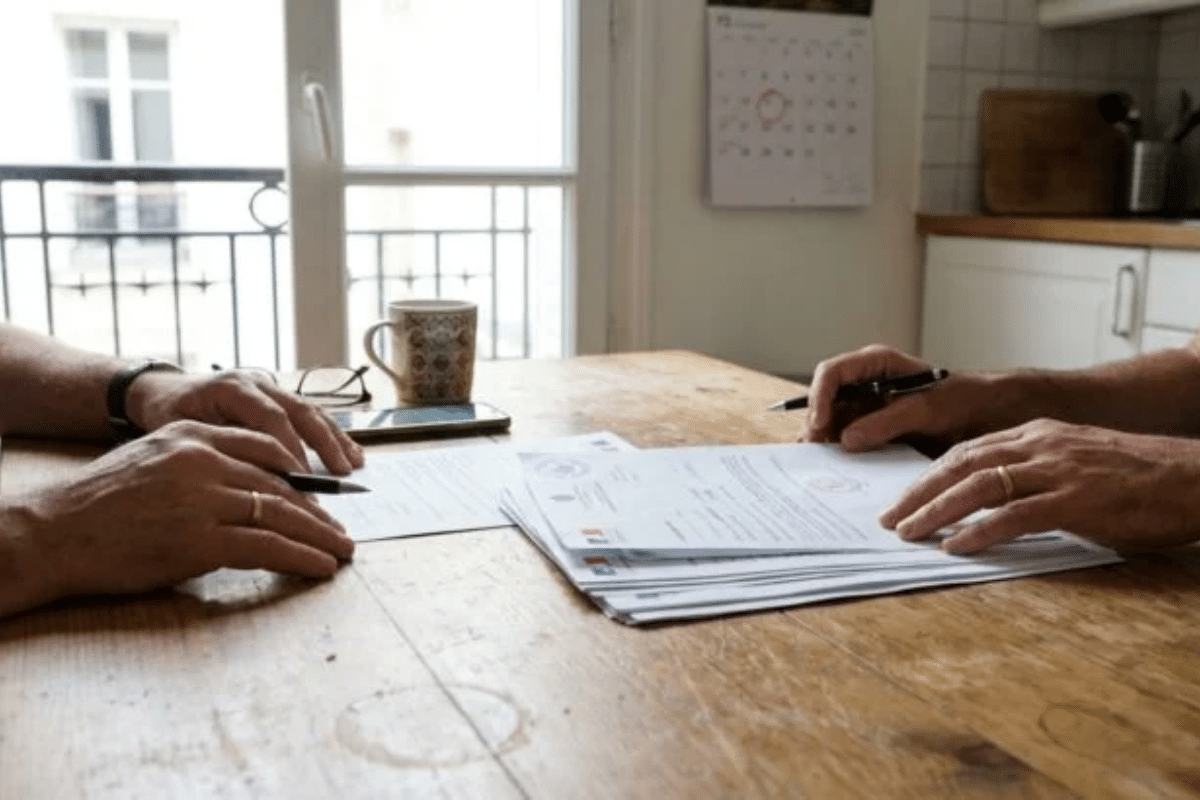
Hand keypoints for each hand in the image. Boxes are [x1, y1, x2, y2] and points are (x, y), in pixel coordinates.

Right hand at [2, 420, 353, 613]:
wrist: (53, 532)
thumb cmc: (101, 503)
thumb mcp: (154, 460)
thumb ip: (201, 465)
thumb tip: (252, 489)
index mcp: (193, 435)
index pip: (266, 448)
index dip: (303, 475)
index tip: (326, 492)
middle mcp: (203, 460)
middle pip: (281, 485)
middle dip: (319, 511)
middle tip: (342, 529)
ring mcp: (203, 499)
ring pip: (282, 514)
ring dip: (320, 536)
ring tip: (341, 550)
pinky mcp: (200, 540)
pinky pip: (268, 547)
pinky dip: (302, 557)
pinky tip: (322, 565)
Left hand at [126, 369, 364, 474]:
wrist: (161, 391)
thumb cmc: (166, 416)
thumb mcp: (180, 432)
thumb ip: (217, 449)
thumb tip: (251, 482)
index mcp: (231, 388)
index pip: (270, 419)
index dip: (290, 451)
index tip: (301, 483)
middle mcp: (256, 382)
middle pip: (300, 411)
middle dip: (323, 445)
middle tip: (339, 475)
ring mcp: (270, 387)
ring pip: (311, 410)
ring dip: (334, 440)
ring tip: (352, 466)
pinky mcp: (278, 397)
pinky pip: (310, 414)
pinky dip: (331, 435)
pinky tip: (350, 454)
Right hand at [800, 344, 1010, 454]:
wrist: (983, 416)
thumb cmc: (960, 400)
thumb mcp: (925, 410)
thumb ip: (886, 422)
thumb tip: (847, 440)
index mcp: (874, 364)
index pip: (832, 373)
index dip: (820, 398)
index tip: (821, 425)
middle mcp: (863, 384)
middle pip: (824, 400)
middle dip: (817, 425)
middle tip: (815, 452)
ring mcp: (864, 407)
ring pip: (830, 422)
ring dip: (824, 442)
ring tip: (821, 465)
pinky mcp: (869, 429)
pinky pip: (845, 440)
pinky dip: (838, 454)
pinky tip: (838, 469)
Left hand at [878, 418, 1199, 553]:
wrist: (1196, 478)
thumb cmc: (1137, 480)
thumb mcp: (1074, 466)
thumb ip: (1033, 477)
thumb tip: (991, 504)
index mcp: (1036, 434)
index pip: (966, 450)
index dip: (928, 475)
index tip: (901, 498)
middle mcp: (1040, 445)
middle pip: (960, 464)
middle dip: (918, 492)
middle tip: (888, 519)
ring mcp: (1058, 470)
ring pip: (979, 486)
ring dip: (936, 511)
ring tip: (909, 533)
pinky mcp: (1077, 499)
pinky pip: (1015, 515)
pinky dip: (980, 531)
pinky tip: (955, 547)